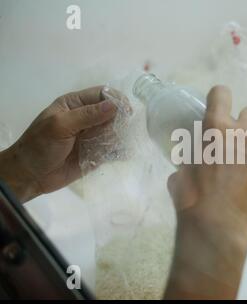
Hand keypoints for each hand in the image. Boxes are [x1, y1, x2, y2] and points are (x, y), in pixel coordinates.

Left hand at [0, 87, 116, 201]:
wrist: (30, 176)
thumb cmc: (40, 146)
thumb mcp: (60, 126)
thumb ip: (87, 115)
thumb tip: (114, 106)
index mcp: (75, 104)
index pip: (102, 94)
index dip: (116, 100)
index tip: (126, 112)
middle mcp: (87, 118)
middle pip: (113, 112)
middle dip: (119, 121)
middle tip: (116, 132)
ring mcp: (93, 136)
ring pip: (116, 131)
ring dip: (120, 137)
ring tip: (112, 146)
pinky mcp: (97, 153)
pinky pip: (114, 149)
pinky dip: (121, 151)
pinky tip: (122, 155)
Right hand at [164, 86, 246, 299]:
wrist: (214, 226)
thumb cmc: (190, 199)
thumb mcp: (180, 171)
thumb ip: (189, 157)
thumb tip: (192, 159)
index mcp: (215, 128)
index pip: (221, 93)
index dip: (220, 97)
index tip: (219, 105)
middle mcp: (243, 133)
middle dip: (245, 123)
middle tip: (239, 141)